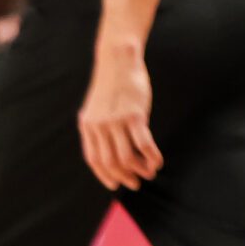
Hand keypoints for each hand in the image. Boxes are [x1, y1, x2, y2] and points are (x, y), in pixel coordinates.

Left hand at [78, 44, 162, 191]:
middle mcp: (99, 126)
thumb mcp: (98, 108)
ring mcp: (116, 121)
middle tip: (136, 183)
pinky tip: (157, 162)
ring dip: (140, 170)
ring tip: (149, 172)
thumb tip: (110, 150)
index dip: (104, 175)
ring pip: (127, 157)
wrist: (117, 60)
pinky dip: (152, 157)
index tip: (115, 185)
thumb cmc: (111, 85)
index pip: (93, 159)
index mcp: (87, 125)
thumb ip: (100, 127)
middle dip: (124, 177)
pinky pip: (144, 144)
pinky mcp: (134, 115)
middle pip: (110, 162)